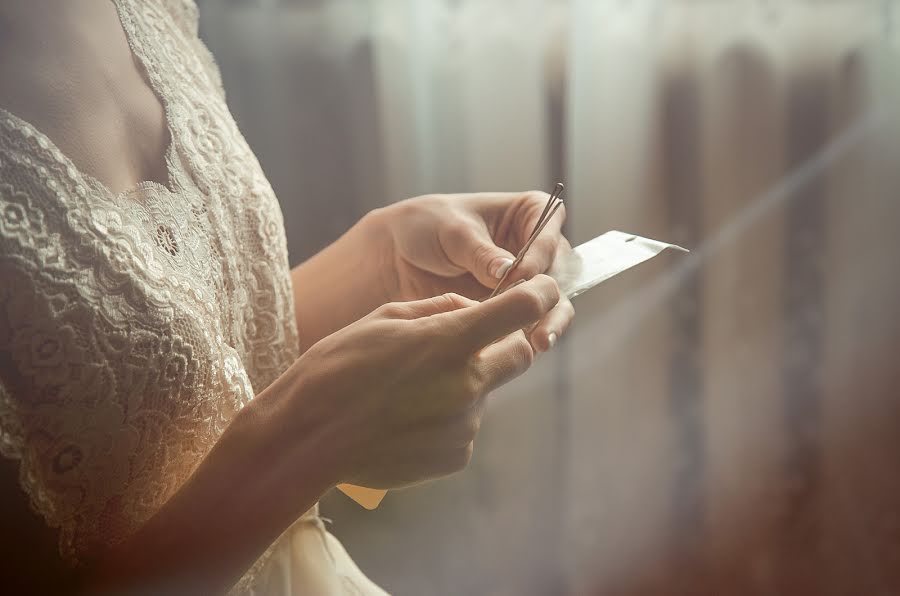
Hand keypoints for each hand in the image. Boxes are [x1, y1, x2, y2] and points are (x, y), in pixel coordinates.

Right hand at [292, 275, 559, 488]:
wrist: (307, 438)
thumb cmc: (337, 369)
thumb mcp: (384, 319)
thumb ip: (439, 310)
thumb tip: (473, 309)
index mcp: (450, 342)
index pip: (522, 311)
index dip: (541, 295)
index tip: (542, 290)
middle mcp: (468, 385)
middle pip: (521, 354)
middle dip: (505, 343)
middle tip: (466, 343)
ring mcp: (465, 425)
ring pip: (485, 393)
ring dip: (463, 384)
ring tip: (408, 391)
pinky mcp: (456, 456)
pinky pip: (465, 426)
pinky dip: (447, 418)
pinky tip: (406, 418)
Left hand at [373, 191, 574, 351]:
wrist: (396, 255)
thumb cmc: (426, 227)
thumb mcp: (452, 233)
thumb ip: (482, 253)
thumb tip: (510, 271)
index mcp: (528, 213)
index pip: (549, 232)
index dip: (540, 255)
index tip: (522, 275)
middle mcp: (535, 248)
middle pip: (559, 272)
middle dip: (551, 297)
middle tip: (541, 317)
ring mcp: (525, 281)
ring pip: (550, 303)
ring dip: (547, 322)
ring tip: (539, 343)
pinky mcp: (510, 308)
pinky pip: (526, 323)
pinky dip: (524, 337)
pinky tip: (520, 351)